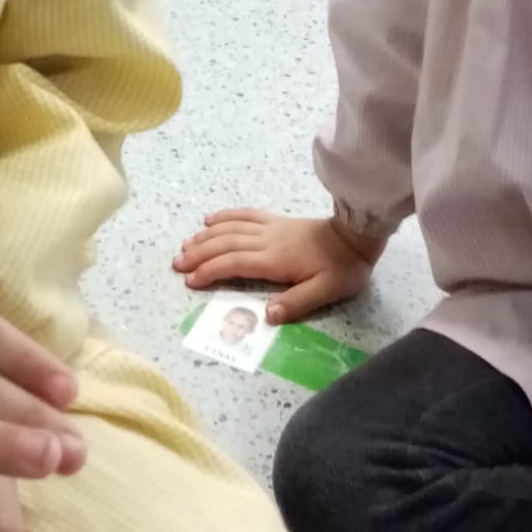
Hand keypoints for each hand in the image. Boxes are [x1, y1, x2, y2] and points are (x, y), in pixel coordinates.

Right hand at [172, 210, 381, 322]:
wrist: (356, 235)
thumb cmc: (341, 268)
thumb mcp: (326, 292)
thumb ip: (296, 303)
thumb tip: (266, 316)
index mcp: (275, 260)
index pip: (234, 263)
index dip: (210, 271)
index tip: (190, 281)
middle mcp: (266, 241)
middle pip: (224, 244)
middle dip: (198, 254)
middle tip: (176, 264)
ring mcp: (269, 228)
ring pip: (229, 229)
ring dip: (205, 236)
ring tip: (185, 246)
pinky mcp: (275, 221)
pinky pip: (244, 214)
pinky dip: (224, 216)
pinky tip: (209, 219)